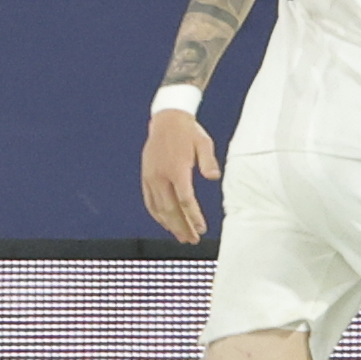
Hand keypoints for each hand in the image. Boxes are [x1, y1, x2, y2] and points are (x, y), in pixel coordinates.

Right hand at [141, 108, 221, 243]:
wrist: (167, 119)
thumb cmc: (188, 132)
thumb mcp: (204, 143)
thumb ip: (208, 161)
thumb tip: (214, 177)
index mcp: (176, 169)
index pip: (185, 200)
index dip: (193, 217)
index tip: (201, 229)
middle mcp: (161, 176)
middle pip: (171, 209)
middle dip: (181, 227)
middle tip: (192, 240)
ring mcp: (151, 177)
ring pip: (158, 208)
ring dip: (170, 225)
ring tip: (181, 236)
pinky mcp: (146, 176)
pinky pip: (150, 201)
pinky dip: (157, 215)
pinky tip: (165, 223)